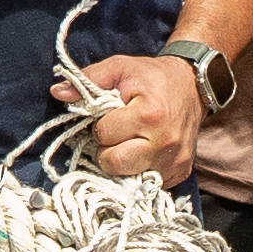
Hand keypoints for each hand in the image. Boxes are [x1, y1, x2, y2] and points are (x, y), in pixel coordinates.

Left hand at [60, 47, 203, 183]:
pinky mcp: (179, 173)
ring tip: (129, 143)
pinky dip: (139, 170)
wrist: (194, 86)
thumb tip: (58, 92)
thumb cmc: (152, 77)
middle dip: (108, 148)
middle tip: (118, 133)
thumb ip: (89, 79)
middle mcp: (164, 142)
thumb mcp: (121, 68)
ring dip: (122, 162)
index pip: (103, 134)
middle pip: (113, 162)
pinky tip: (143, 152)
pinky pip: (146, 183)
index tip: (111, 116)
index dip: (101, 125)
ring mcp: (173, 162)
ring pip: (127, 177)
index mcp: (149, 115)